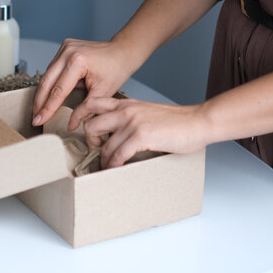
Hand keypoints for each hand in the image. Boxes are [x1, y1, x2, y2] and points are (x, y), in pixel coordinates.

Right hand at [32, 39, 136, 126]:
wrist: (123, 51)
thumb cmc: (116, 69)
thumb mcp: (103, 93)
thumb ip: (85, 110)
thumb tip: (71, 124)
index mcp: (77, 62)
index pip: (58, 90)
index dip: (47, 108)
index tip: (39, 120)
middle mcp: (67, 52)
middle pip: (46, 81)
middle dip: (40, 102)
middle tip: (35, 118)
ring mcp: (64, 48)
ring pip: (47, 75)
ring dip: (42, 93)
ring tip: (39, 110)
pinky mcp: (64, 48)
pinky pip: (52, 68)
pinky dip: (49, 83)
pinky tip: (46, 95)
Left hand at [72, 97, 209, 167]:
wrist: (198, 121)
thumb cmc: (177, 121)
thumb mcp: (147, 112)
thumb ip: (130, 119)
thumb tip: (116, 136)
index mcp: (126, 104)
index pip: (92, 103)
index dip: (78, 114)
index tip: (74, 126)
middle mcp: (126, 110)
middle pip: (91, 125)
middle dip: (90, 142)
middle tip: (96, 151)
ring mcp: (132, 122)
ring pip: (104, 144)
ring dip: (103, 160)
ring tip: (106, 167)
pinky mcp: (141, 136)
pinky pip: (118, 154)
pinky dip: (114, 165)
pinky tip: (115, 169)